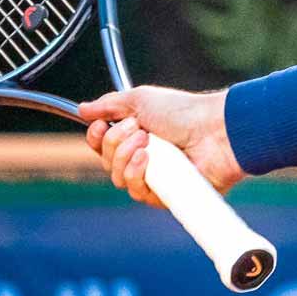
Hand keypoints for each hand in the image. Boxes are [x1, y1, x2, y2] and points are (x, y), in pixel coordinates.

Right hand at [79, 86, 247, 208]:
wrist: (214, 129)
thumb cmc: (183, 112)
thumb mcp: (141, 99)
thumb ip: (110, 105)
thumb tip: (83, 109)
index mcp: (136, 136)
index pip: (102, 146)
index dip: (95, 138)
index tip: (100, 125)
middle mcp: (143, 158)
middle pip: (107, 162)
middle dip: (116, 142)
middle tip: (138, 128)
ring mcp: (155, 178)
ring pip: (118, 178)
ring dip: (126, 157)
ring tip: (147, 142)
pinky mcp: (166, 195)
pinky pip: (137, 192)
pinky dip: (137, 174)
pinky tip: (147, 160)